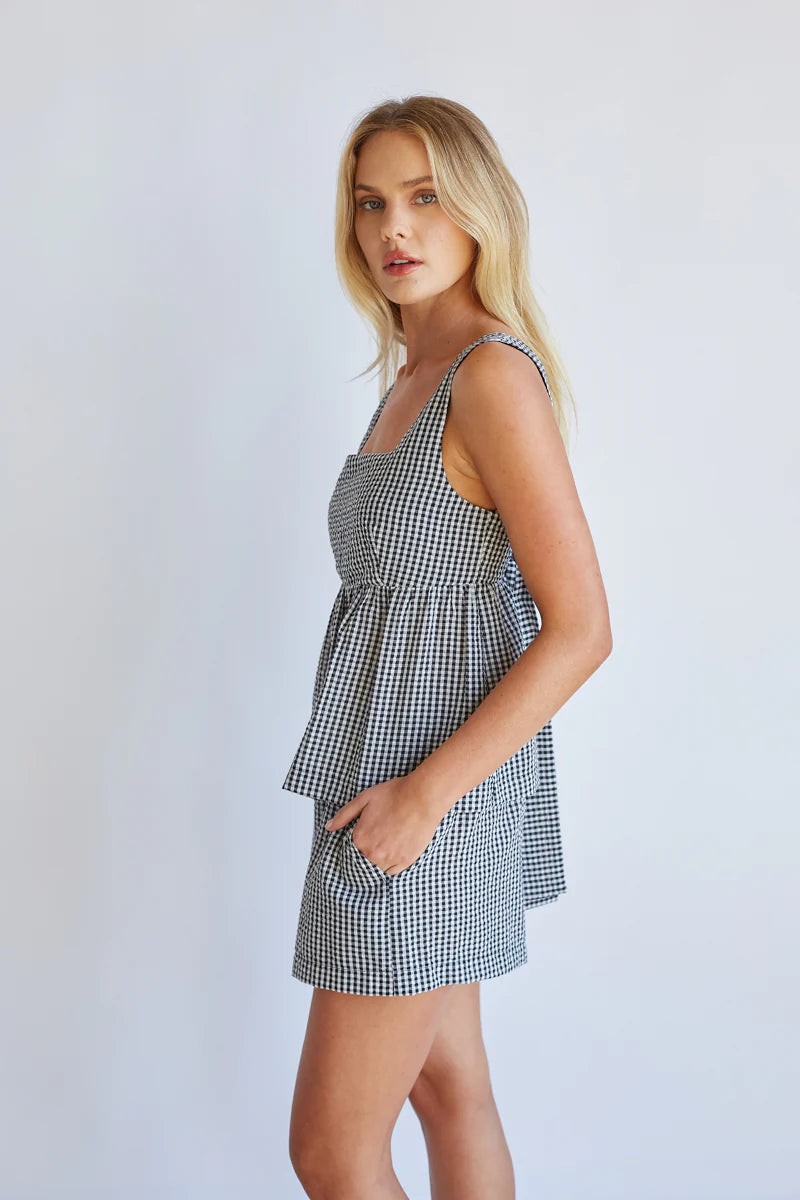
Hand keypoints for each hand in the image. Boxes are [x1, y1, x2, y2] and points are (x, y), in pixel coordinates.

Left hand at [324, 775, 442, 875]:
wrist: (422, 797)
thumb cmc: (394, 794)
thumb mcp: (364, 798)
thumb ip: (343, 815)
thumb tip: (328, 827)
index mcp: (360, 838)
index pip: (352, 849)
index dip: (360, 840)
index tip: (368, 833)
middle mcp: (372, 853)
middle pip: (364, 860)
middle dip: (369, 851)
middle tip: (380, 837)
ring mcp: (389, 859)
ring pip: (377, 868)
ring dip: (379, 860)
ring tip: (388, 843)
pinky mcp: (405, 862)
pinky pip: (392, 872)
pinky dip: (390, 866)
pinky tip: (394, 852)